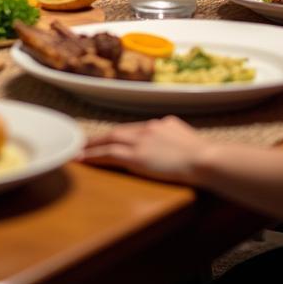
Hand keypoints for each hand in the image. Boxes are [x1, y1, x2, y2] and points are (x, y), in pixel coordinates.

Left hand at [81, 117, 210, 184]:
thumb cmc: (203, 154)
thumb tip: (172, 132)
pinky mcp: (135, 157)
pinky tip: (83, 160)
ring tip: (78, 150)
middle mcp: (147, 129)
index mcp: (160, 124)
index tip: (108, 138)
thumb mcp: (187, 136)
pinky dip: (95, 156)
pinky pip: (109, 155)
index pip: (133, 129)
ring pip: (109, 140)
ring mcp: (140, 141)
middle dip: (100, 138)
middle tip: (84, 142)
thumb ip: (174, 133)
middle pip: (117, 132)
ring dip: (92, 146)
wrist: (204, 159)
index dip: (118, 134)